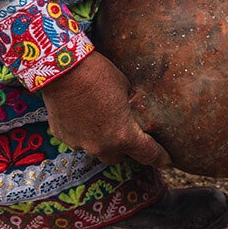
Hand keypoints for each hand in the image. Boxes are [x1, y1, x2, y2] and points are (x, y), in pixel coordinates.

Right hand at [41, 52, 171, 166]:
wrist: (62, 68)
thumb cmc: (99, 74)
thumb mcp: (126, 90)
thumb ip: (129, 110)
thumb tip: (130, 112)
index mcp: (124, 136)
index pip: (149, 155)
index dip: (160, 158)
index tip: (165, 160)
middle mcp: (102, 146)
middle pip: (117, 157)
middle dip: (121, 148)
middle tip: (122, 131)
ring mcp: (80, 143)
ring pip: (95, 149)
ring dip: (99, 140)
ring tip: (98, 118)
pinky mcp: (62, 136)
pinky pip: (77, 139)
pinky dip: (81, 131)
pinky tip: (80, 113)